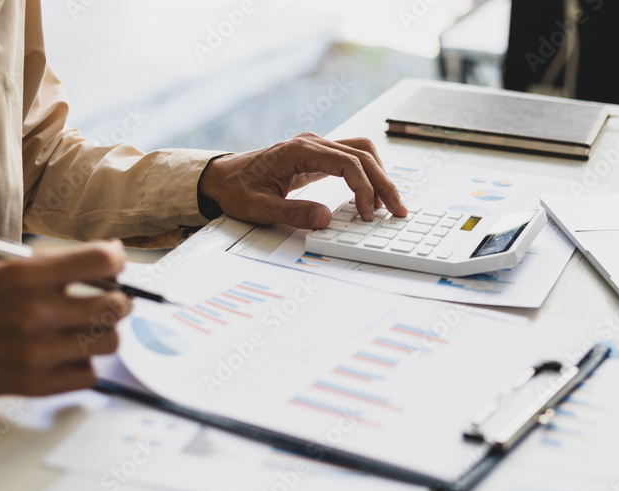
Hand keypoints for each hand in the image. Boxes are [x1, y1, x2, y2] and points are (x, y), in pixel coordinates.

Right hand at [0, 240, 130, 396]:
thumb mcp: (4, 267)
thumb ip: (54, 266)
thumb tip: (107, 260)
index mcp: (27, 276)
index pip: (101, 262)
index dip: (116, 260)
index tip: (115, 264)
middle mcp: (35, 313)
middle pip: (115, 308)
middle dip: (118, 302)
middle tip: (110, 301)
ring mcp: (36, 352)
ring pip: (108, 343)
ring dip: (103, 334)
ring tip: (86, 329)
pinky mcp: (35, 384)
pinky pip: (89, 375)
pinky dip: (84, 364)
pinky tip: (68, 354)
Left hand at [197, 132, 408, 228]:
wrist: (221, 178)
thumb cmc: (237, 190)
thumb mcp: (259, 208)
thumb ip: (292, 213)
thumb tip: (325, 219)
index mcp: (298, 150)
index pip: (347, 162)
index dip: (364, 188)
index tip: (368, 213)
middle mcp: (312, 143)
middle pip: (362, 154)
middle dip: (383, 183)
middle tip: (397, 210)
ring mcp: (316, 147)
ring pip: (361, 152)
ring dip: (380, 176)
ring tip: (389, 204)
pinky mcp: (318, 157)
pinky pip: (352, 159)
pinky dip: (368, 174)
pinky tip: (372, 196)